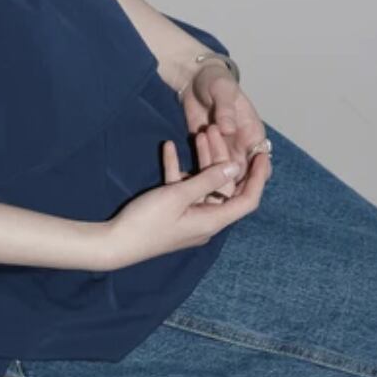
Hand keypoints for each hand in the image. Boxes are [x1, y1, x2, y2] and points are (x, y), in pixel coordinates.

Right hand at [97, 137, 270, 270]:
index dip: (257, 177)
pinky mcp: (172, 213)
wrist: (115, 243)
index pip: (247, 199)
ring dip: (200, 160)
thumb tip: (234, 168)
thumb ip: (207, 180)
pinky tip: (168, 147)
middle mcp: (205, 220)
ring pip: (202, 184)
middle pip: (223, 188)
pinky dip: (177, 169)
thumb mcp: (177, 196)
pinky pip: (181, 188)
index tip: (261, 154)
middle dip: (222, 159)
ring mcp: (188, 216)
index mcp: (212, 221)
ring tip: (196, 134)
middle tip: (218, 133)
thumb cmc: (148, 222)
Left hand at [178, 64, 267, 198]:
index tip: (238, 173)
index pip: (260, 160)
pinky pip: (204, 168)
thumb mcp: (222, 91)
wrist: (193, 79)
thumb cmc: (216, 81)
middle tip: (211, 170)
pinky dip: (198, 171)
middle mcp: (241, 146)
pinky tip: (187, 169)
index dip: (254, 173)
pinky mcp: (205, 151)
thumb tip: (228, 129)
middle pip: (241, 173)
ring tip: (199, 138)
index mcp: (253, 133)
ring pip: (221, 172)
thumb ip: (225, 109)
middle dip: (228, 175)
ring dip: (210, 167)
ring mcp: (222, 150)